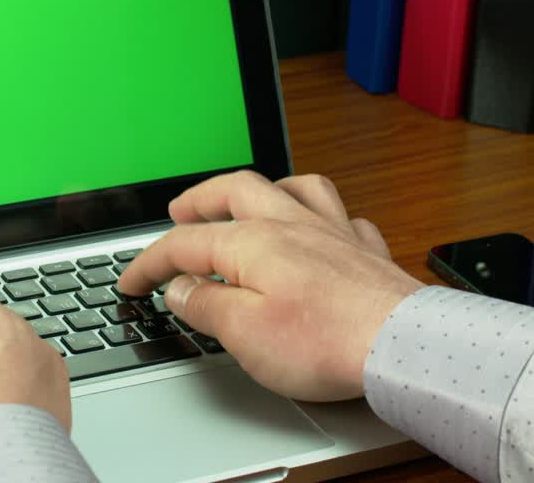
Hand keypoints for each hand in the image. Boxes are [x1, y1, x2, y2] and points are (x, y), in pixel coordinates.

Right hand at [118, 171, 422, 401]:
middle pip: (235, 191)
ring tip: (246, 201)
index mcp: (252, 242)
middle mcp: (292, 224)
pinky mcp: (366, 253)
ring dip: (261, 189)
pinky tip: (320, 228)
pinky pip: (342, 216)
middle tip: (178, 213)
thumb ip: (205, 306)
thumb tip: (179, 290)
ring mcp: (333, 233)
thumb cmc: (326, 342)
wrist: (402, 346)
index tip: (131, 283)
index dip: (149, 263)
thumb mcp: (243, 334)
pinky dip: (322, 216)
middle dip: (200, 200)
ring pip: (293, 187)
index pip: (184, 244)